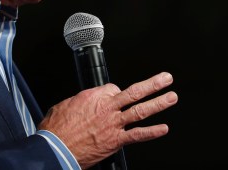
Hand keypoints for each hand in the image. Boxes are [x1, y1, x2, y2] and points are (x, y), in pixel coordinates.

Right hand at [38, 71, 177, 168]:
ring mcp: (113, 124)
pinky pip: (138, 135)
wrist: (56, 148)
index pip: (114, 88)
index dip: (117, 91)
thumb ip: (80, 102)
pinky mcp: (115, 141)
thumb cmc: (56, 129)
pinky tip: (164, 128)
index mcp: (94, 96)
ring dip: (158, 103)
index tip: (118, 94)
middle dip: (153, 85)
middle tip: (166, 79)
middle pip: (135, 92)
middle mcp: (107, 108)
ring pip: (140, 110)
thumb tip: (83, 103)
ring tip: (172, 97)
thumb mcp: (64, 105)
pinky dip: (152, 132)